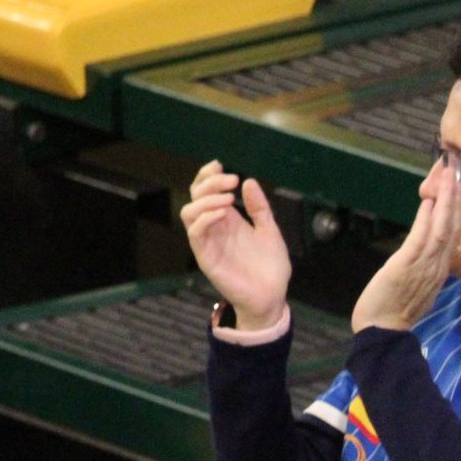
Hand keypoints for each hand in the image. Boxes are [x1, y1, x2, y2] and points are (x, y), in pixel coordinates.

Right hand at [180, 161, 290, 329]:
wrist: (271, 295)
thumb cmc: (270, 266)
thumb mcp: (270, 231)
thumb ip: (259, 208)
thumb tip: (249, 181)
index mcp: (228, 219)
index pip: (206, 192)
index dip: (208, 176)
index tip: (220, 165)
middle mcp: (214, 227)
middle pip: (195, 197)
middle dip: (209, 183)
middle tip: (230, 179)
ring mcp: (208, 242)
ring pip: (189, 212)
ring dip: (206, 200)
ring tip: (228, 198)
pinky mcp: (206, 257)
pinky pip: (196, 234)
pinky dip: (205, 219)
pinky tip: (223, 214)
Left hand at [352, 163, 460, 332]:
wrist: (382, 331)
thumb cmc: (394, 308)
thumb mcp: (416, 282)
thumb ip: (424, 261)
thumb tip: (427, 239)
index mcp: (440, 267)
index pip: (454, 232)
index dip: (458, 206)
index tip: (459, 182)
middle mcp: (438, 265)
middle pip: (454, 226)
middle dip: (457, 196)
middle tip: (458, 168)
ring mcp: (425, 266)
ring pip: (443, 229)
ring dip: (448, 201)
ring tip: (451, 176)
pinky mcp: (407, 267)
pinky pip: (422, 239)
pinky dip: (428, 220)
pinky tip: (431, 201)